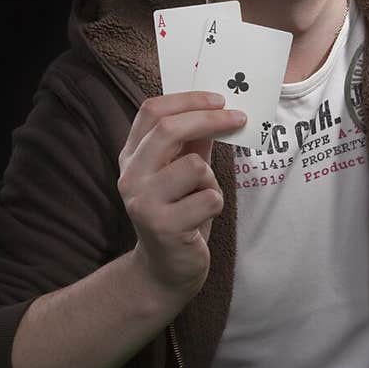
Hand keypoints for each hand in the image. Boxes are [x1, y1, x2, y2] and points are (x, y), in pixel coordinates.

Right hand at [117, 92, 246, 305]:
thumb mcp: (183, 172)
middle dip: (210, 120)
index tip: (219, 99)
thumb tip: (218, 107)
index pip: (151, 111)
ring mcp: (143, 202)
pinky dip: (215, 205)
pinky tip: (201, 218)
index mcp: (131, 156)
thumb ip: (193, 141)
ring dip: (211, 180)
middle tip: (238, 118)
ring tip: (202, 198)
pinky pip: (209, 198)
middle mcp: (130, 176)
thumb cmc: (180, 213)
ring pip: (195, 166)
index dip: (187, 100)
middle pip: (168, 130)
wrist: (166, 268)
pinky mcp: (163, 227)